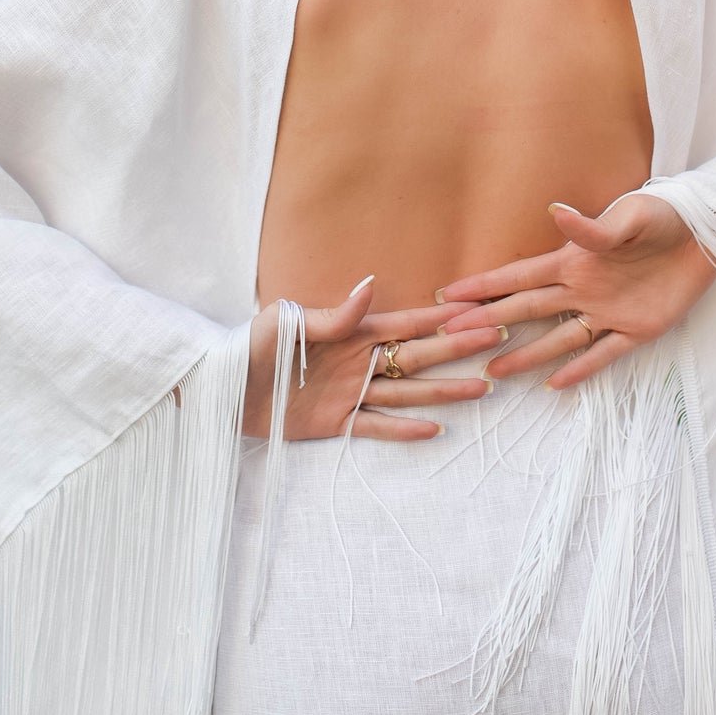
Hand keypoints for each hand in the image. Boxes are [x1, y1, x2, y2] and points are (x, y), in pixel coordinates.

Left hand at [243, 278, 502, 441]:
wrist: (220, 389)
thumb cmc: (248, 346)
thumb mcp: (287, 322)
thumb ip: (333, 314)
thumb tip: (371, 285)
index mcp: (348, 332)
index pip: (403, 322)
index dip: (438, 318)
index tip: (475, 310)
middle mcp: (357, 361)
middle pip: (416, 355)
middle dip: (456, 347)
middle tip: (495, 340)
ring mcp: (350, 393)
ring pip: (407, 392)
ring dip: (444, 390)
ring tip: (481, 387)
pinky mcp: (335, 423)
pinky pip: (377, 426)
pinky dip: (406, 429)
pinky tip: (436, 428)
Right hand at [437, 194, 715, 390]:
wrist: (708, 233)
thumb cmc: (663, 214)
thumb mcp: (628, 216)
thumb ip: (591, 228)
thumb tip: (556, 213)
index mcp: (575, 260)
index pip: (520, 277)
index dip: (485, 285)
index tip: (450, 296)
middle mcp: (583, 288)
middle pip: (528, 310)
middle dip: (489, 321)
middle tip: (452, 337)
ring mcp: (608, 312)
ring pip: (558, 339)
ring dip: (527, 353)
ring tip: (494, 370)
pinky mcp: (638, 330)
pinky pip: (603, 354)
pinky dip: (580, 370)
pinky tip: (554, 384)